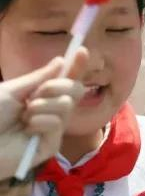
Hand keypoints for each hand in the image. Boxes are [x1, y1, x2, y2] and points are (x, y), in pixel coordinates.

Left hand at [0, 51, 87, 176]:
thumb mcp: (12, 90)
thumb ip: (39, 77)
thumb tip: (61, 61)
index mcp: (38, 97)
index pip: (63, 80)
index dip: (75, 66)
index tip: (82, 50)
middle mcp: (48, 111)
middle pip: (75, 90)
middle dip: (59, 85)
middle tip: (38, 92)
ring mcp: (51, 129)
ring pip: (67, 104)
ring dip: (43, 104)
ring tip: (24, 115)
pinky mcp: (51, 145)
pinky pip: (58, 123)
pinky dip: (41, 120)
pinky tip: (27, 129)